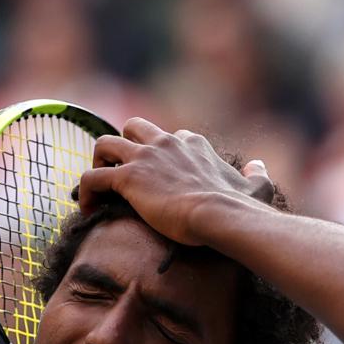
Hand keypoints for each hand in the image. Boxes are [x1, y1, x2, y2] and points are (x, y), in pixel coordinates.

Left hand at [78, 119, 273, 245]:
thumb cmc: (239, 208)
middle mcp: (166, 143)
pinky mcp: (128, 178)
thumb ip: (259, 175)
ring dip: (98, 163)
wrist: (221, 216)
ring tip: (100, 188)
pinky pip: (92, 177)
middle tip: (120, 175)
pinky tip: (87, 209)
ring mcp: (145, 158)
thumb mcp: (257, 187)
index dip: (159, 155)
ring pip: (105, 144)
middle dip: (123, 146)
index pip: (169, 136)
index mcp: (192, 144)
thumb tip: (258, 165)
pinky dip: (85, 191)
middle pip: (132, 127)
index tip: (155, 177)